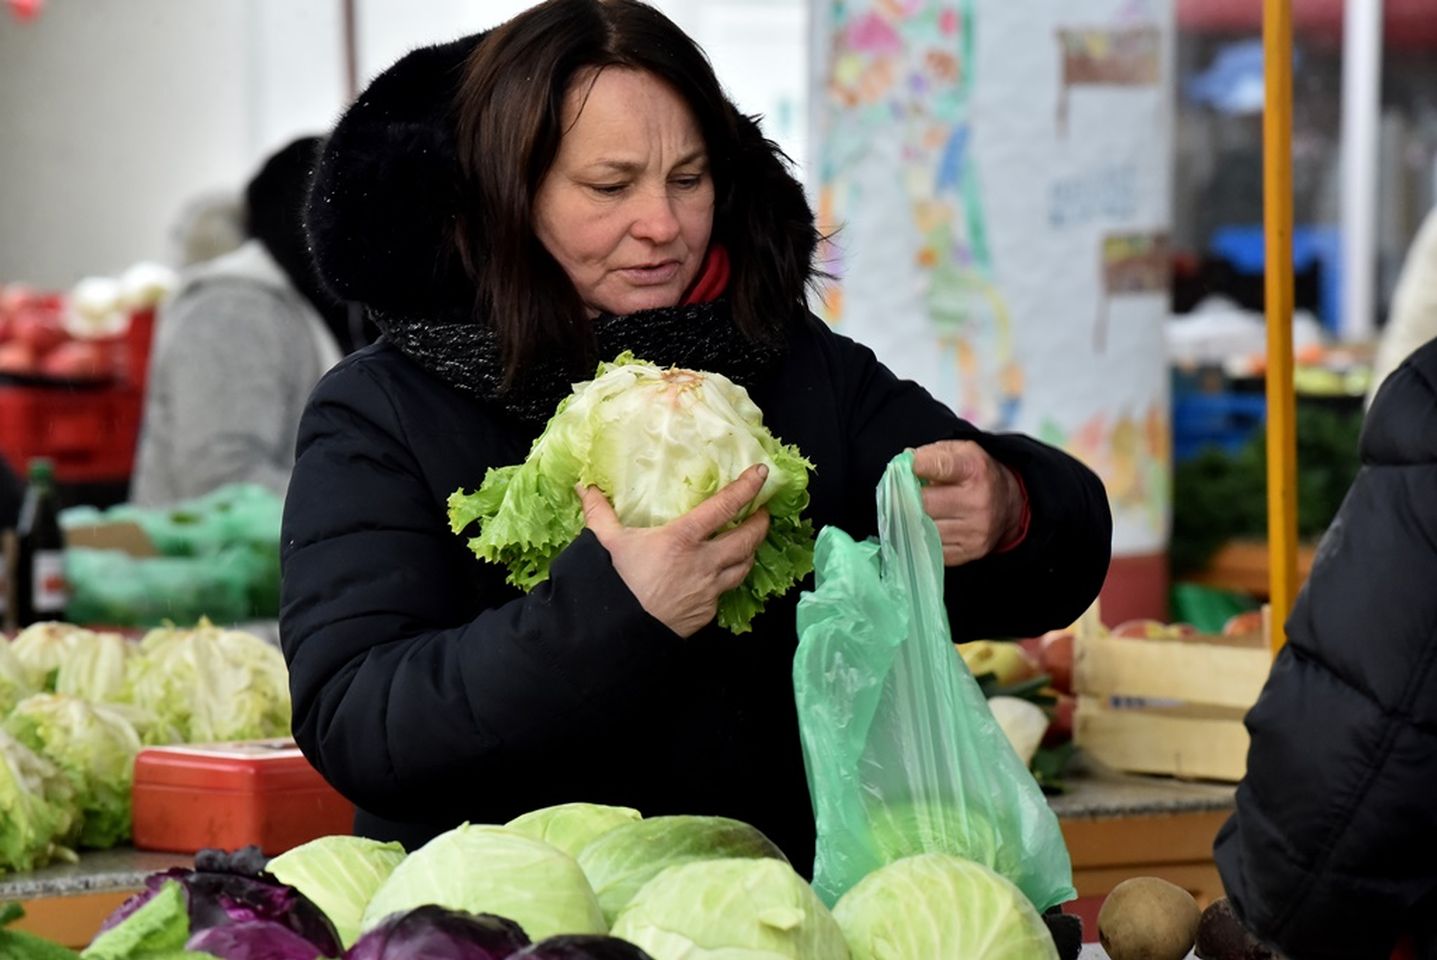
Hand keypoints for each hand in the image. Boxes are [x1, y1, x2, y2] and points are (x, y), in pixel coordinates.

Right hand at [580, 465, 770, 637]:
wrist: (615, 634)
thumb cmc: (613, 583)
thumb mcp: (604, 542)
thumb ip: (600, 511)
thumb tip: (585, 486)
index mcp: (683, 539)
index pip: (725, 507)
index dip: (747, 488)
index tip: (762, 474)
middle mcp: (704, 563)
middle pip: (748, 540)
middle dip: (760, 524)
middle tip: (763, 512)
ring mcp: (709, 591)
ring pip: (743, 568)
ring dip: (749, 553)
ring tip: (748, 543)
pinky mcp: (706, 614)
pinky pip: (723, 594)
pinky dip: (725, 582)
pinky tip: (716, 578)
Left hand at [911, 440, 1022, 565]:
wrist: (1008, 505)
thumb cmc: (977, 475)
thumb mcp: (961, 452)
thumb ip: (931, 454)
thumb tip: (904, 462)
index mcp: (974, 470)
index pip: (939, 466)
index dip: (916, 466)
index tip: (903, 468)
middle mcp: (977, 501)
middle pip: (924, 503)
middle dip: (906, 498)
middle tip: (900, 495)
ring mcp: (974, 530)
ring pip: (924, 528)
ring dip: (912, 520)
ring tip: (913, 511)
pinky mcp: (969, 551)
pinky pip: (931, 548)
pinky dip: (923, 538)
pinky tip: (925, 528)